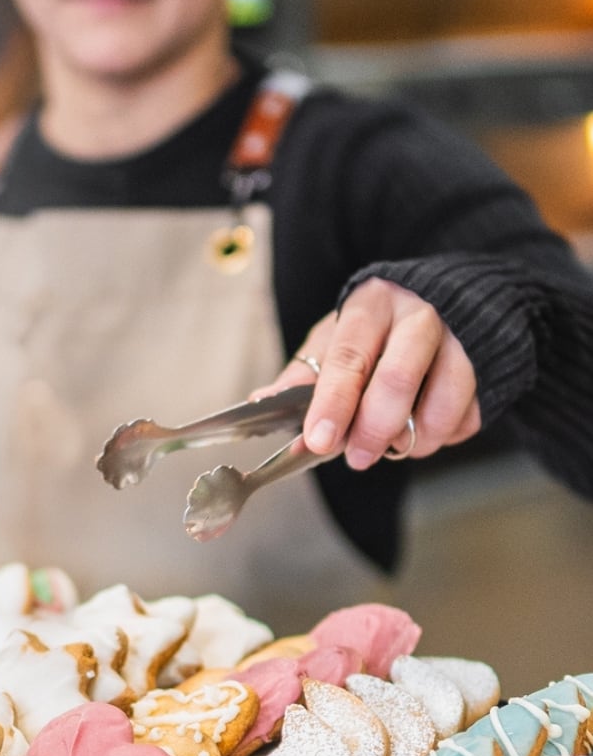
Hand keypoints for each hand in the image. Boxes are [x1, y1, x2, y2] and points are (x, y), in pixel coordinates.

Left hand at [255, 280, 481, 470]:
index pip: (349, 357)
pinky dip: (448, 433)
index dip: (333, 403)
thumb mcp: (336, 338)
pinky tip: (429, 433)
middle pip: (398, 377)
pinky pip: (472, 410)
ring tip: (398, 450)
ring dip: (417, 438)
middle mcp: (419, 314)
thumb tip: (263, 401)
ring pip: (445, 396)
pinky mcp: (492, 359)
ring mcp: (463, 334)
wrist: (450, 298)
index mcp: (371, 305)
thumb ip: (304, 374)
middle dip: (374, 428)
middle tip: (358, 458)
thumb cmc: (379, 327)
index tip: (317, 441)